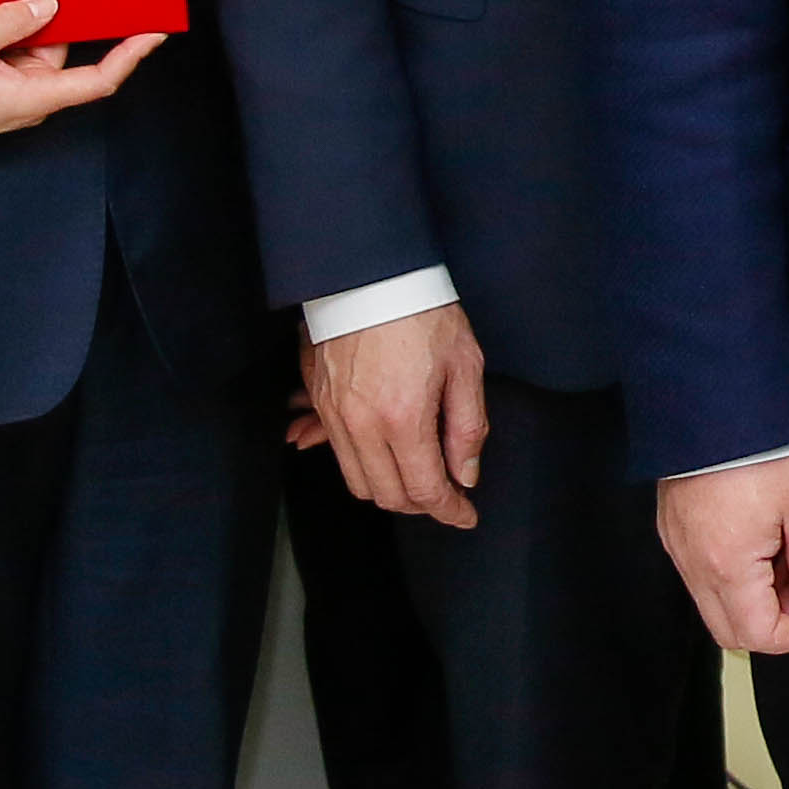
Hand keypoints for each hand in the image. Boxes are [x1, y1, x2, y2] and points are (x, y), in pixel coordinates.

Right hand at [0, 0, 166, 159]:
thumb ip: (10, 21)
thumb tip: (50, 3)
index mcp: (33, 97)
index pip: (98, 79)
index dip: (130, 56)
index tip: (155, 30)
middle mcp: (29, 95)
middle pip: (63, 48)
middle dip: (65, 12)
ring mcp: (9, 88)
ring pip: (35, 42)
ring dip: (27, 14)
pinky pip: (12, 47)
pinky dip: (8, 24)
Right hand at [305, 303, 487, 525]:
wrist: (371, 273)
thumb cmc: (424, 312)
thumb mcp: (465, 365)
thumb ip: (467, 427)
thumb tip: (466, 475)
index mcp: (404, 418)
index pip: (425, 490)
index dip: (450, 510)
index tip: (466, 515)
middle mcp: (362, 426)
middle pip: (388, 496)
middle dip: (421, 503)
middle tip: (447, 492)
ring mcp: (335, 415)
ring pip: (358, 481)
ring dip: (390, 488)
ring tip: (419, 473)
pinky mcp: (320, 401)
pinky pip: (337, 453)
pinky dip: (363, 465)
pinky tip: (386, 454)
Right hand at [658, 453, 788, 654]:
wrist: (716, 404)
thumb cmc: (761, 449)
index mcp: (728, 567)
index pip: (760, 636)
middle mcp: (695, 567)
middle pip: (731, 633)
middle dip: (774, 625)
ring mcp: (678, 551)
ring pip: (714, 607)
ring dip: (754, 601)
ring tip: (783, 558)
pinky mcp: (673, 534)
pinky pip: (701, 579)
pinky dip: (733, 579)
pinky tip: (758, 544)